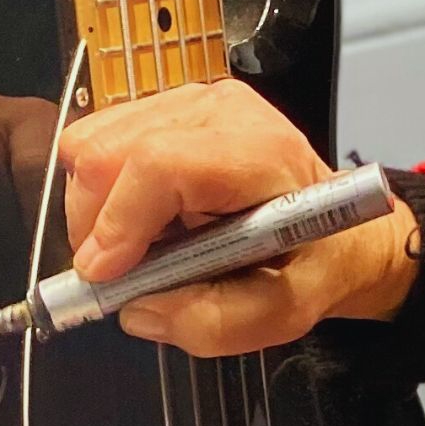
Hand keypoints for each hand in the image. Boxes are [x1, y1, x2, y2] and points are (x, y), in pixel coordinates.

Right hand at [60, 78, 420, 357]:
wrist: (334, 229)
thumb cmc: (309, 265)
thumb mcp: (281, 314)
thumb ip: (210, 323)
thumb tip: (134, 308)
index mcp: (258, 155)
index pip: (158, 164)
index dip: (116, 222)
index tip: (104, 275)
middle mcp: (219, 112)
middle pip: (108, 151)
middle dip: (93, 223)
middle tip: (120, 272)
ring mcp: (189, 101)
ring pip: (91, 144)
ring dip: (95, 208)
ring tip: (138, 243)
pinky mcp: (167, 107)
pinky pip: (99, 141)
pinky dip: (102, 189)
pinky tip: (142, 216)